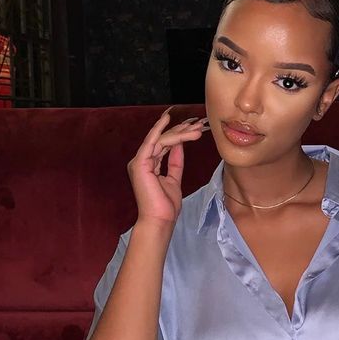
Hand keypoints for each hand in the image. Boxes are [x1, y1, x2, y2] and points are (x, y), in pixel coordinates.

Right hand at [127, 110, 208, 225]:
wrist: (160, 219)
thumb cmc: (165, 205)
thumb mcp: (174, 179)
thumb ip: (175, 162)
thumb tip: (179, 146)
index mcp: (148, 165)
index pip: (164, 145)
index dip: (179, 135)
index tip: (195, 129)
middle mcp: (142, 161)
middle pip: (163, 140)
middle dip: (182, 130)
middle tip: (199, 124)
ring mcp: (139, 161)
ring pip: (161, 140)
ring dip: (180, 132)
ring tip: (197, 129)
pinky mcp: (140, 163)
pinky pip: (151, 142)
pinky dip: (159, 129)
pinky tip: (168, 119)